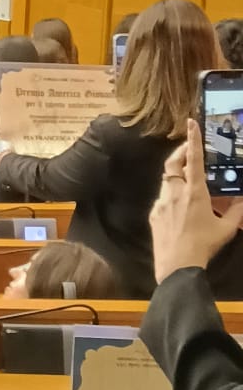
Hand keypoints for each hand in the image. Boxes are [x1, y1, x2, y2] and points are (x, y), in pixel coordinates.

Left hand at [151, 121, 242, 281]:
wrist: (177, 266)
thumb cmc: (204, 245)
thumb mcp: (226, 228)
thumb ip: (237, 211)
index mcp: (194, 192)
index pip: (193, 159)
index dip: (193, 139)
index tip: (191, 123)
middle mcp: (175, 192)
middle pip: (172, 163)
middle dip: (180, 152)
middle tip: (188, 149)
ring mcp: (161, 203)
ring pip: (167, 180)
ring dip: (176, 175)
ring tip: (188, 182)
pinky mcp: (154, 214)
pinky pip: (163, 198)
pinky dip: (172, 195)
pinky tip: (180, 207)